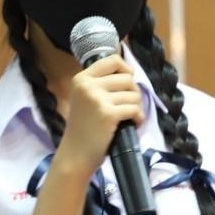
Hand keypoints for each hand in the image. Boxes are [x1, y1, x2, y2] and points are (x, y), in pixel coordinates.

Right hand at [54, 55, 143, 176]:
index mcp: (81, 78)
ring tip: (128, 117)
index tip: (127, 83)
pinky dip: (138, 117)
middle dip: (133, 92)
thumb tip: (129, 74)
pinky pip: (134, 109)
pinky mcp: (108, 113)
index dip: (126, 69)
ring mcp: (98, 98)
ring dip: (136, 107)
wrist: (75, 154)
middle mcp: (88, 85)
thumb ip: (101, 84)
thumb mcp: (85, 98)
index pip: (113, 60)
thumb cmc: (83, 128)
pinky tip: (133, 124)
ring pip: (133, 94)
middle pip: (127, 78)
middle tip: (128, 106)